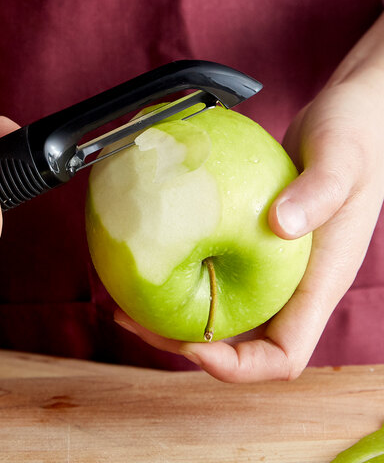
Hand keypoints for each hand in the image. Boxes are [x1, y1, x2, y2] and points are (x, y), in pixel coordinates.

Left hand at [115, 14, 383, 381]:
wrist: (352, 118)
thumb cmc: (357, 138)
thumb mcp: (342, 160)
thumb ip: (319, 192)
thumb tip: (280, 224)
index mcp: (319, 282)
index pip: (283, 355)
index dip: (238, 366)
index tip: (192, 345)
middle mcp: (292, 283)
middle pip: (236, 341)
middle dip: (182, 341)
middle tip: (130, 317)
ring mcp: (270, 264)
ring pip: (217, 306)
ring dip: (170, 310)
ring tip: (124, 296)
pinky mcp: (250, 239)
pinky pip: (210, 265)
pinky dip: (176, 268)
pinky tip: (146, 252)